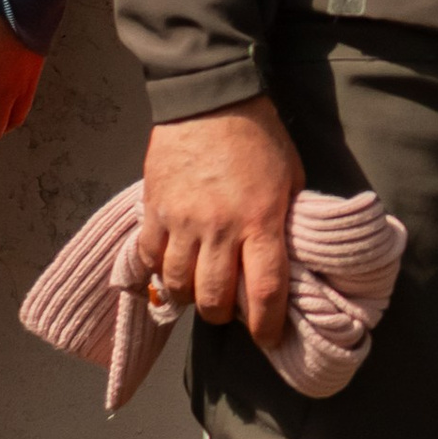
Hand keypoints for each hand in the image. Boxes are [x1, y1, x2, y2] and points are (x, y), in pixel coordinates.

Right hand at [138, 98, 305, 347]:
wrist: (209, 100)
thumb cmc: (258, 137)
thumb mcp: (290, 178)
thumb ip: (285, 220)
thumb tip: (286, 258)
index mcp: (261, 221)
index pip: (264, 291)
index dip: (266, 325)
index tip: (269, 338)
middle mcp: (219, 228)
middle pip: (213, 297)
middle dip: (222, 316)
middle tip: (228, 312)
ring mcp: (181, 221)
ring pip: (176, 284)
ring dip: (188, 298)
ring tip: (197, 293)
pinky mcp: (153, 209)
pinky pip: (147, 256)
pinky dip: (154, 273)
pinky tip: (165, 273)